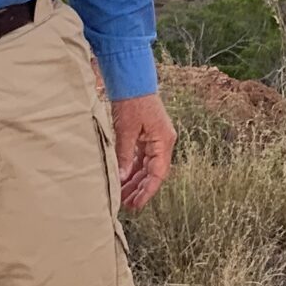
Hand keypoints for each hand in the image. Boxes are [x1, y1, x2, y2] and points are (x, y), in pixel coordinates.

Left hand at [111, 93, 175, 209]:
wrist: (132, 80)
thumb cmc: (132, 102)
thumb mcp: (126, 130)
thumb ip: (125, 155)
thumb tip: (123, 178)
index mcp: (164, 141)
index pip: (158, 173)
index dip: (148, 191)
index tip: (136, 205)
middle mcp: (163, 142)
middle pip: (153, 172)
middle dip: (140, 189)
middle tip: (126, 205)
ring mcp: (155, 139)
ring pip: (146, 167)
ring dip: (135, 181)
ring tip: (121, 195)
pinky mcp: (146, 136)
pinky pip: (141, 158)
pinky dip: (132, 169)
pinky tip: (122, 179)